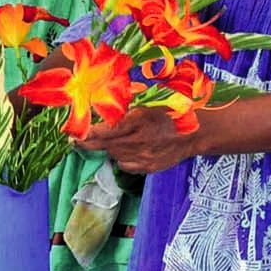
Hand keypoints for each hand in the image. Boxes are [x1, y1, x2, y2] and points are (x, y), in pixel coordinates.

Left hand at [75, 105, 201, 175]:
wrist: (195, 132)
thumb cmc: (171, 112)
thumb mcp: (149, 103)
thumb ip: (127, 107)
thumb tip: (104, 108)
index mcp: (140, 121)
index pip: (108, 131)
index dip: (90, 134)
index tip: (76, 134)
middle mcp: (141, 141)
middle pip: (107, 145)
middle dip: (90, 143)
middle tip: (77, 140)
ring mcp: (145, 157)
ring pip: (115, 155)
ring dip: (109, 148)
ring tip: (111, 139)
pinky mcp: (149, 167)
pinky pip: (125, 165)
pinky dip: (121, 157)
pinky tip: (126, 149)